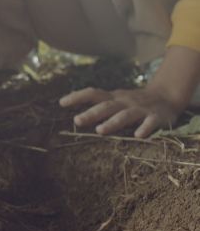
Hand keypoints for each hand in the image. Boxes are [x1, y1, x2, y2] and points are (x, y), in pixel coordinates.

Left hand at [59, 87, 182, 137]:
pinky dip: (145, 128)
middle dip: (91, 113)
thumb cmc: (133, 102)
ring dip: (112, 122)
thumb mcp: (115, 100)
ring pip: (125, 115)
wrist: (168, 96)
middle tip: (77, 120)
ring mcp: (141, 109)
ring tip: (99, 130)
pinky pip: (151, 123)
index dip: (78, 97)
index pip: (93, 93)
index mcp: (113, 98)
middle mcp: (125, 102)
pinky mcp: (157, 117)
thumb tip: (74, 116)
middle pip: (106, 106)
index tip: (61, 102)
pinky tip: (138, 136)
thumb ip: (98, 106)